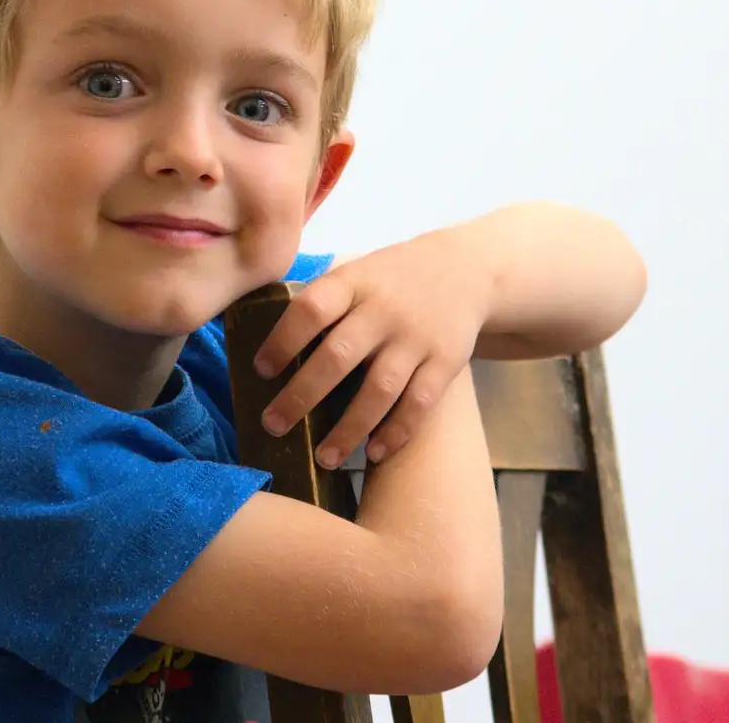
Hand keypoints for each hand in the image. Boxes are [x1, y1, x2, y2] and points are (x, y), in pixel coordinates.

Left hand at [252, 228, 490, 468]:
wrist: (466, 270)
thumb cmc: (390, 280)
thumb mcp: (357, 273)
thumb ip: (322, 302)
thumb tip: (262, 346)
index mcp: (354, 283)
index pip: (311, 309)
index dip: (282, 340)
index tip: (262, 370)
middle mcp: (384, 310)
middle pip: (338, 356)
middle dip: (301, 395)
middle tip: (273, 425)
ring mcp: (417, 337)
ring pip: (379, 389)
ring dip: (348, 429)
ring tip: (323, 459)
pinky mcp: (446, 362)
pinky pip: (419, 403)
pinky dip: (396, 431)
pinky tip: (374, 453)